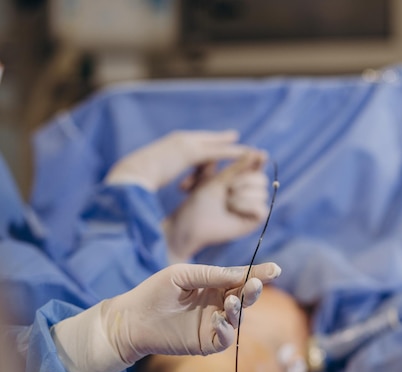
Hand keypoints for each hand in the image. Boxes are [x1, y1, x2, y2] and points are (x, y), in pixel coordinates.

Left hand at [51, 262, 280, 371]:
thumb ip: (212, 274)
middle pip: (245, 297)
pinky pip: (225, 339)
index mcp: (214, 285)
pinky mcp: (206, 343)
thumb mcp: (183, 275)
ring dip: (239, 308)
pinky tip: (218, 321)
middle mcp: (218, 304)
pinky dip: (225, 330)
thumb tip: (240, 274)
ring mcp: (214, 324)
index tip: (275, 269)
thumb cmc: (156, 292)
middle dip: (253, 290)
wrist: (132, 318)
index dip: (258, 274)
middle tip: (256, 284)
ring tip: (231, 300)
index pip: (241, 279)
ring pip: (238, 317)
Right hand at [104, 130, 248, 191]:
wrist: (129, 175)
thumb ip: (152, 174)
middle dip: (222, 139)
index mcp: (167, 147)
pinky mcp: (190, 152)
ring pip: (216, 144)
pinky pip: (218, 152)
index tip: (214, 146)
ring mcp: (184, 143)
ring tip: (250, 151)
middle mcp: (177, 141)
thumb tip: (149, 180)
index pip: (191, 144)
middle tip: (236, 138)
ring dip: (234, 148)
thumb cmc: (132, 181)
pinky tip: (245, 156)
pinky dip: (233, 154)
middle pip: (206, 139)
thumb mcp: (145, 176)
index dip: (204, 145)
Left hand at [163, 150, 270, 261]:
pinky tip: (231, 210)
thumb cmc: (200, 199)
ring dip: (241, 195)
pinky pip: (262, 208)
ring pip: (262, 193)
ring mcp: (252, 207)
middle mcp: (249, 193)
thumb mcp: (220, 178)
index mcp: (240, 179)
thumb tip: (258, 152)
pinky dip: (245, 206)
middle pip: (262, 179)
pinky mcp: (253, 220)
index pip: (257, 167)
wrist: (191, 222)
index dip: (260, 161)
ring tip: (226, 202)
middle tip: (227, 188)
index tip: (261, 154)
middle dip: (244, 180)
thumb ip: (239, 166)